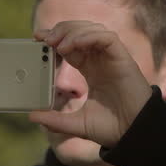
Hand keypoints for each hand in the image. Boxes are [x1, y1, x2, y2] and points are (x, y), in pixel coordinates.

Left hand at [30, 21, 152, 148]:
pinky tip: (75, 44)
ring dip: (73, 32)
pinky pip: (107, 38)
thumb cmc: (111, 128)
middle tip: (44, 39)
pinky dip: (90, 36)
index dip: (55, 39)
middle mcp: (102, 61)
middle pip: (80, 32)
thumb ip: (54, 120)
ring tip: (58, 43)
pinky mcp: (123, 59)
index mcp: (91, 70)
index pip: (71, 46)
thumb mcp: (75, 124)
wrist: (133, 135)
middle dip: (62, 30)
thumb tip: (32, 116)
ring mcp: (113, 58)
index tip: (38, 38)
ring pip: (93, 30)